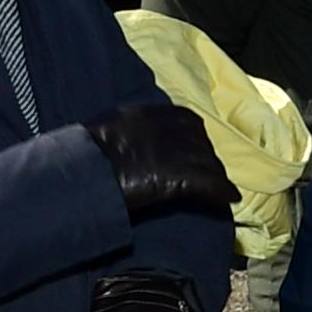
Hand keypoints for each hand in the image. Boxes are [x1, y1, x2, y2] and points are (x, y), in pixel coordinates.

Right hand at [84, 102, 229, 221]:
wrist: (82, 173)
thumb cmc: (83, 156)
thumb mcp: (104, 132)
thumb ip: (123, 134)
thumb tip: (125, 144)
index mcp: (146, 113)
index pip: (183, 119)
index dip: (192, 136)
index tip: (193, 148)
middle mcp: (167, 126)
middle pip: (199, 140)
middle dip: (206, 155)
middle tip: (208, 171)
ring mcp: (177, 149)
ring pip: (208, 160)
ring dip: (214, 173)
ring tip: (218, 188)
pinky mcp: (182, 174)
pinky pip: (210, 182)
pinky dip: (221, 191)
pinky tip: (230, 199)